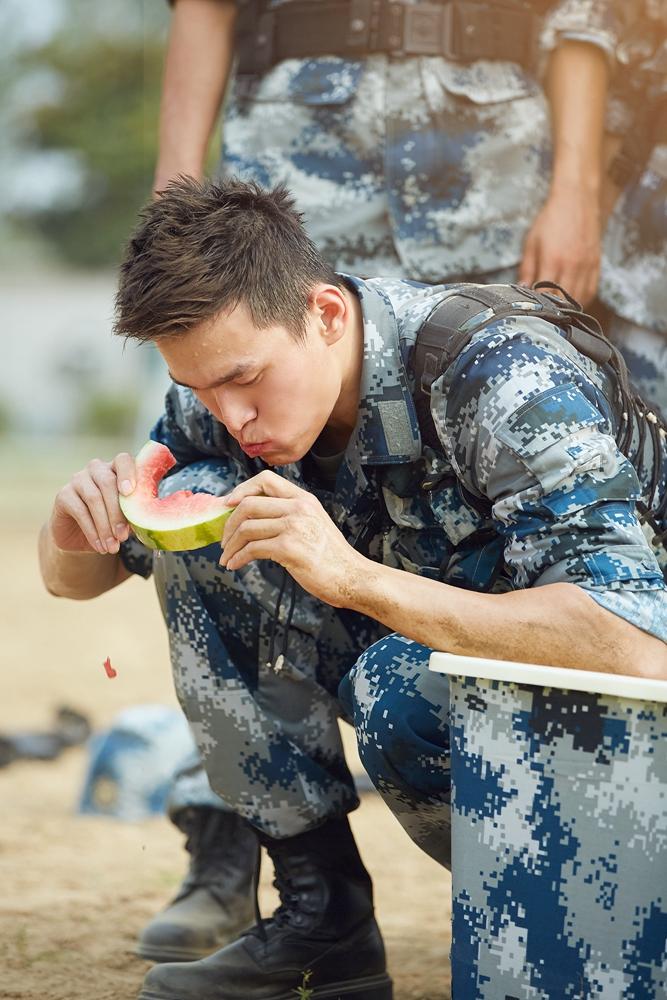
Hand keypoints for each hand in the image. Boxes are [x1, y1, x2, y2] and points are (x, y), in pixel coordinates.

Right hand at [49, 453, 135, 554]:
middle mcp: (96, 469)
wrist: (80, 537)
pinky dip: (92, 531)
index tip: (130, 491)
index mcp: (116, 469)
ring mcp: (78, 479)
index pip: (123, 460)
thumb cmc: (110, 523)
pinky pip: (79, 511)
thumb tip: (148, 522)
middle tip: (123, 536)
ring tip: (113, 546)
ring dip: (105, 526)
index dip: (128, 472)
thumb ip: (136, 515)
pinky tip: (99, 546)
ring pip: (94, 498)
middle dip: (118, 512)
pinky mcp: (63, 494)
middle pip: (108, 482)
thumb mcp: (126, 519)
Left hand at [219, 471, 366, 607]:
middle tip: (225, 540)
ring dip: (231, 545)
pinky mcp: (289, 547)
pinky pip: (252, 549)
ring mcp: (294, 526)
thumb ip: (289, 515)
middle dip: (229, 523)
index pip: (265, 479)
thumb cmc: (330, 556)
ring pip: (246, 527)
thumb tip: (252, 518)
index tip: (227, 504)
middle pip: (248, 504)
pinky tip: (235, 565)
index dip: (241, 489)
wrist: (352, 577)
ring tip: (227, 557)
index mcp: (304, 499)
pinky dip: (238, 558)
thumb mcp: (313, 523)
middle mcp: (299, 507)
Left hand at [518, 185, 600, 306]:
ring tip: (557, 312)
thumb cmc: (550, 220)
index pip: (545, 295)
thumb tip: (522, 291)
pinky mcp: (596, 264)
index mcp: (553, 260)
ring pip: (579, 299)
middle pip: (563, 301)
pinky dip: (582, 300)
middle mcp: (572, 265)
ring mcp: (587, 266)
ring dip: (568, 309)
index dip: (538, 307)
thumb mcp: (531, 243)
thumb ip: (527, 269)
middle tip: (543, 316)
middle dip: (553, 312)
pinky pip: (591, 291)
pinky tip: (573, 303)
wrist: (577, 199)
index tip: (531, 311)